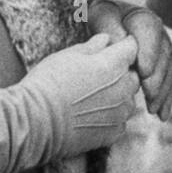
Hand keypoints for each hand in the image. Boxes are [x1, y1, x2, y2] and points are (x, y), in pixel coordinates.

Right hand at [18, 33, 138, 157]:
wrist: (37, 121)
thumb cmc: (48, 83)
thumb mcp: (67, 56)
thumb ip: (91, 47)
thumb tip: (105, 39)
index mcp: (114, 63)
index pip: (132, 47)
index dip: (122, 46)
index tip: (112, 48)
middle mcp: (123, 88)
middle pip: (134, 75)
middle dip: (122, 72)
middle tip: (98, 74)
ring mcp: (120, 112)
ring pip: (129, 99)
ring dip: (118, 95)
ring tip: (93, 97)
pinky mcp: (113, 132)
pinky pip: (121, 121)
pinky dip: (111, 117)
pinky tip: (92, 115)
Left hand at [87, 0, 171, 121]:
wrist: (106, 24)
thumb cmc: (101, 20)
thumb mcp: (101, 16)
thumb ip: (110, 26)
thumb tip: (121, 41)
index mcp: (143, 19)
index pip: (151, 35)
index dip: (149, 54)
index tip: (143, 73)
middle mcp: (158, 34)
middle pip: (163, 56)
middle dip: (158, 77)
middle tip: (149, 95)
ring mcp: (163, 51)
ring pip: (168, 71)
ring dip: (163, 92)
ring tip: (153, 109)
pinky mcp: (163, 66)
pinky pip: (168, 82)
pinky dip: (165, 100)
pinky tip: (162, 115)